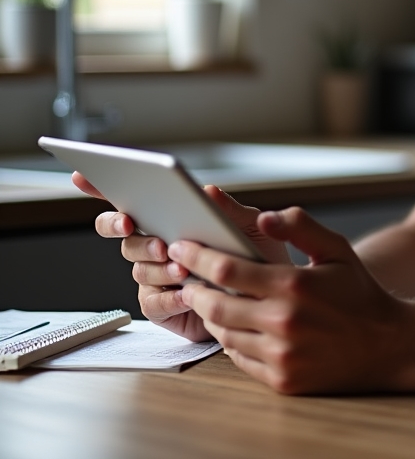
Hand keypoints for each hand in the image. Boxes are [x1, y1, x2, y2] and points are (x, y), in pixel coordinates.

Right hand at [73, 172, 290, 341]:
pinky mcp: (161, 305)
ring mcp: (155, 275)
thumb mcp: (249, 225)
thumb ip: (229, 209)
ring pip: (138, 267)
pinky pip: (152, 301)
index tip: (83, 174)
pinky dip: (170, 297)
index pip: (131, 199)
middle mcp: (157, 245)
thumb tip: (207, 190)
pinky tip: (188, 293)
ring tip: (183, 268)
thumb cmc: (256, 255)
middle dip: (119, 226)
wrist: (267, 298)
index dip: (101, 187)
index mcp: (172, 217)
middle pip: (122, 234)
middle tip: (132, 224)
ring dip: (158, 266)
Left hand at [170, 207, 414, 393]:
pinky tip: (234, 325)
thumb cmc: (359, 292)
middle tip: (186, 277)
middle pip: (215, 305)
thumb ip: (301, 226)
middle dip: (194, 288)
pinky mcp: (281, 380)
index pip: (228, 269)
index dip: (198, 257)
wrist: (387, 345)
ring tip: (209, 299)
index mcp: (294, 285)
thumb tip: (264, 217)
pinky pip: (239, 359)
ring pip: (224, 333)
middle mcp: (283, 323)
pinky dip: (230, 340)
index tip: (182, 248)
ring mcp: (281, 355)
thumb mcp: (337, 249)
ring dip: (210, 315)